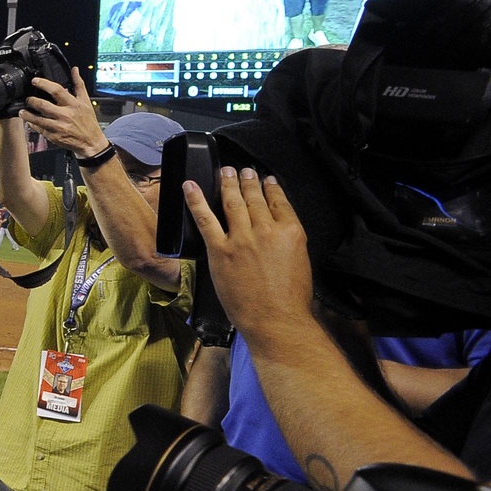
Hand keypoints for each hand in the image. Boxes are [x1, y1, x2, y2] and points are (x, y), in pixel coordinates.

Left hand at [21, 66, 109, 155]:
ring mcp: (58, 127)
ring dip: (26, 114)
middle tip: (28, 99)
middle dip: (31, 100)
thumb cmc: (88, 121)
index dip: (44, 84)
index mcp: (73, 104)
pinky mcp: (53, 136)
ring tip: (22, 111)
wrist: (91, 142)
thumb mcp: (86, 101)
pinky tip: (29, 121)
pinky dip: (32, 124)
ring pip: (37, 119)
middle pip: (43, 105)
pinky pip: (39, 129)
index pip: (56, 90)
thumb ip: (79, 85)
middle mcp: (65, 115)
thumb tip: (75, 70)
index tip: (35, 81)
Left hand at [182, 168, 315, 352]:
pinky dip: (196, 200)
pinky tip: (190, 186)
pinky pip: (205, 219)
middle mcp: (266, 230)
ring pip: (232, 203)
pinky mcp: (220, 250)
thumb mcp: (300, 262)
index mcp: (291, 232)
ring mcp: (241, 238)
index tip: (267, 180)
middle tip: (243, 170)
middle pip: (255, 199)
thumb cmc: (291, 299)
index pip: (280, 202)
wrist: (276, 320)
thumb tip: (278, 233)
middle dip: (248, 181)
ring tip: (226, 171)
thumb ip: (287, 242)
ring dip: (228, 184)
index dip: (271, 188)